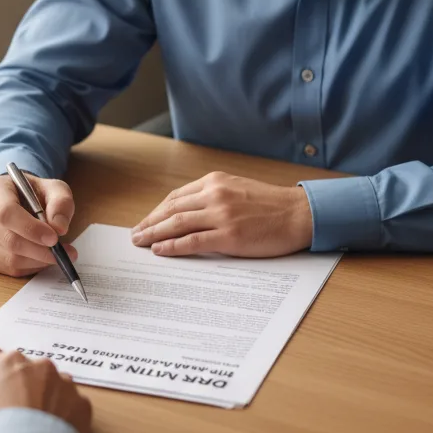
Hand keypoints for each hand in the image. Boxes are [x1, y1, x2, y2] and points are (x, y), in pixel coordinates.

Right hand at [0, 173, 77, 276]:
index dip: (31, 229)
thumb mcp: (53, 188)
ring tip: (57, 255)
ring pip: (9, 258)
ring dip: (38, 261)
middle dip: (40, 250)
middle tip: (64, 252)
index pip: (6, 213)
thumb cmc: (33, 193)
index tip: (54, 238)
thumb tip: (59, 228)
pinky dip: (30, 267)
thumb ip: (60, 203)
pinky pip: (8, 269)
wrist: (15, 199)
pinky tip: (41, 258)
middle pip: (8, 239)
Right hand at [0, 349, 91, 432]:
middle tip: (20, 420)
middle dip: (30, 392)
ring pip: (57, 390)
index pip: (7, 366)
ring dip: (50, 403)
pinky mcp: (84, 406)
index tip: (0, 405)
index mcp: (12, 361)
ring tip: (38, 432)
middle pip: (35, 375)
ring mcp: (66, 385)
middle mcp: (42, 366)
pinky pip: (74, 409)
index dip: (3, 386)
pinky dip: (67, 420)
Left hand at [130, 171, 313, 257]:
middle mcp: (214, 194)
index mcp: (215, 181)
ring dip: (154, 234)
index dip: (157, 211)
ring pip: (177, 224)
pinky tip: (160, 250)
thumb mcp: (237, 188)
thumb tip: (188, 211)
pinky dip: (172, 246)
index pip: (176, 197)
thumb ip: (213, 196)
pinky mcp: (229, 236)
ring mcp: (221, 215)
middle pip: (171, 210)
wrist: (298, 214)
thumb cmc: (271, 204)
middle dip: (149, 223)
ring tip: (140, 243)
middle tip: (135, 235)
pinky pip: (192, 242)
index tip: (147, 221)